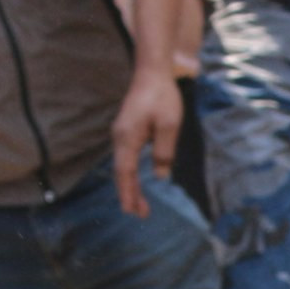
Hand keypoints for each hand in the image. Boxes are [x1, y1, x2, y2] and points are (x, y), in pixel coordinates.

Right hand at [110, 62, 179, 217]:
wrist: (152, 73)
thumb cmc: (162, 96)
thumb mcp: (169, 125)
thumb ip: (164, 151)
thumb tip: (160, 175)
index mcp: (128, 137)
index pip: (126, 172)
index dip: (129, 193)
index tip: (132, 211)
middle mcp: (120, 137)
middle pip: (122, 173)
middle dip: (129, 195)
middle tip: (139, 215)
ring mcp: (122, 134)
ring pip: (123, 166)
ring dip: (130, 186)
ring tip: (139, 205)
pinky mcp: (127, 130)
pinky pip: (126, 158)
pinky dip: (130, 173)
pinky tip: (136, 182)